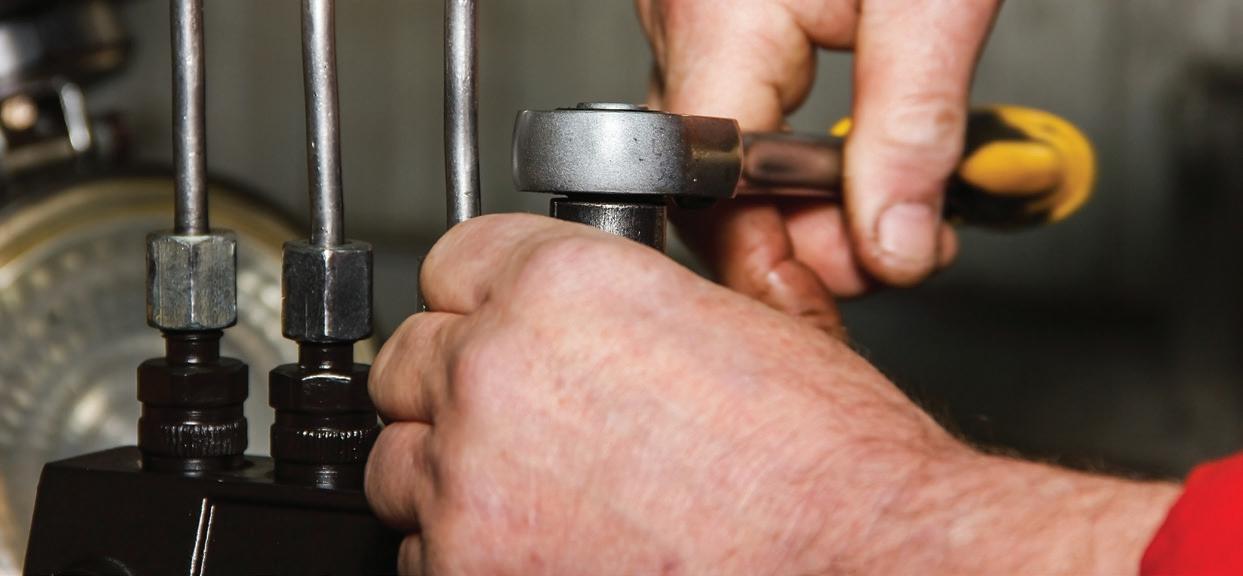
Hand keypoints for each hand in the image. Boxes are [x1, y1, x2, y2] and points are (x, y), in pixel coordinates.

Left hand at [366, 215, 1178, 573]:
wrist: (864, 567)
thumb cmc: (827, 471)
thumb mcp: (766, 326)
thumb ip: (692, 275)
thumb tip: (691, 249)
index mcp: (564, 288)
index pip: (453, 262)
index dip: (487, 295)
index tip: (501, 325)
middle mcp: (498, 375)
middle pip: (411, 360)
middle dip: (460, 384)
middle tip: (526, 419)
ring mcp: (470, 485)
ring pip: (402, 463)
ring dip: (453, 473)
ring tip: (537, 494)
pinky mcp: (468, 574)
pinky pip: (421, 552)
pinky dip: (468, 551)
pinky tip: (546, 549)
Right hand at [636, 0, 998, 309]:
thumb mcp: (937, 1)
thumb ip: (913, 127)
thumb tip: (895, 244)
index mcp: (716, 14)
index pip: (713, 191)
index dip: (768, 269)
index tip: (822, 318)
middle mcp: (684, 19)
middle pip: (710, 188)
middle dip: (798, 245)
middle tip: (889, 256)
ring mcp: (694, 16)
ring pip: (722, 159)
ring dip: (804, 205)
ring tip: (895, 209)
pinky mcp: (720, 12)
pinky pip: (736, 115)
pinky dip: (794, 158)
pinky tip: (857, 163)